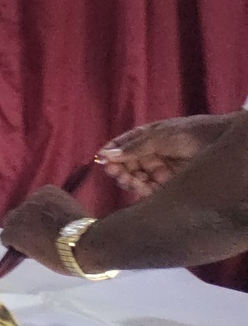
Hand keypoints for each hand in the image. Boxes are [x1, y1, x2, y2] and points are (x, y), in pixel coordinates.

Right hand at [0, 185, 87, 274]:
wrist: (88, 243)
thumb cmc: (63, 258)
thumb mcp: (38, 257)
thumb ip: (27, 245)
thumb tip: (29, 241)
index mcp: (13, 232)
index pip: (5, 235)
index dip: (15, 241)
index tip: (24, 245)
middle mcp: (18, 213)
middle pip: (13, 217)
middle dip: (21, 224)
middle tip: (36, 232)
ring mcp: (33, 199)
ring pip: (29, 205)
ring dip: (35, 212)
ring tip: (51, 220)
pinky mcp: (48, 190)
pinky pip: (42, 196)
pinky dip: (48, 202)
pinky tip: (59, 211)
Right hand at [96, 113, 238, 196]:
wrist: (223, 143)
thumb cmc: (191, 134)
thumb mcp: (159, 137)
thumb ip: (133, 147)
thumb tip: (105, 155)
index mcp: (145, 137)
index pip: (121, 146)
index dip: (110, 154)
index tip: (102, 162)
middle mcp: (150, 154)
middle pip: (127, 165)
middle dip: (120, 170)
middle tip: (117, 175)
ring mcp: (160, 169)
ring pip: (137, 178)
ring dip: (131, 181)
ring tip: (132, 182)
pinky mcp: (170, 184)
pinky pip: (151, 190)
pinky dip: (144, 191)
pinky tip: (142, 190)